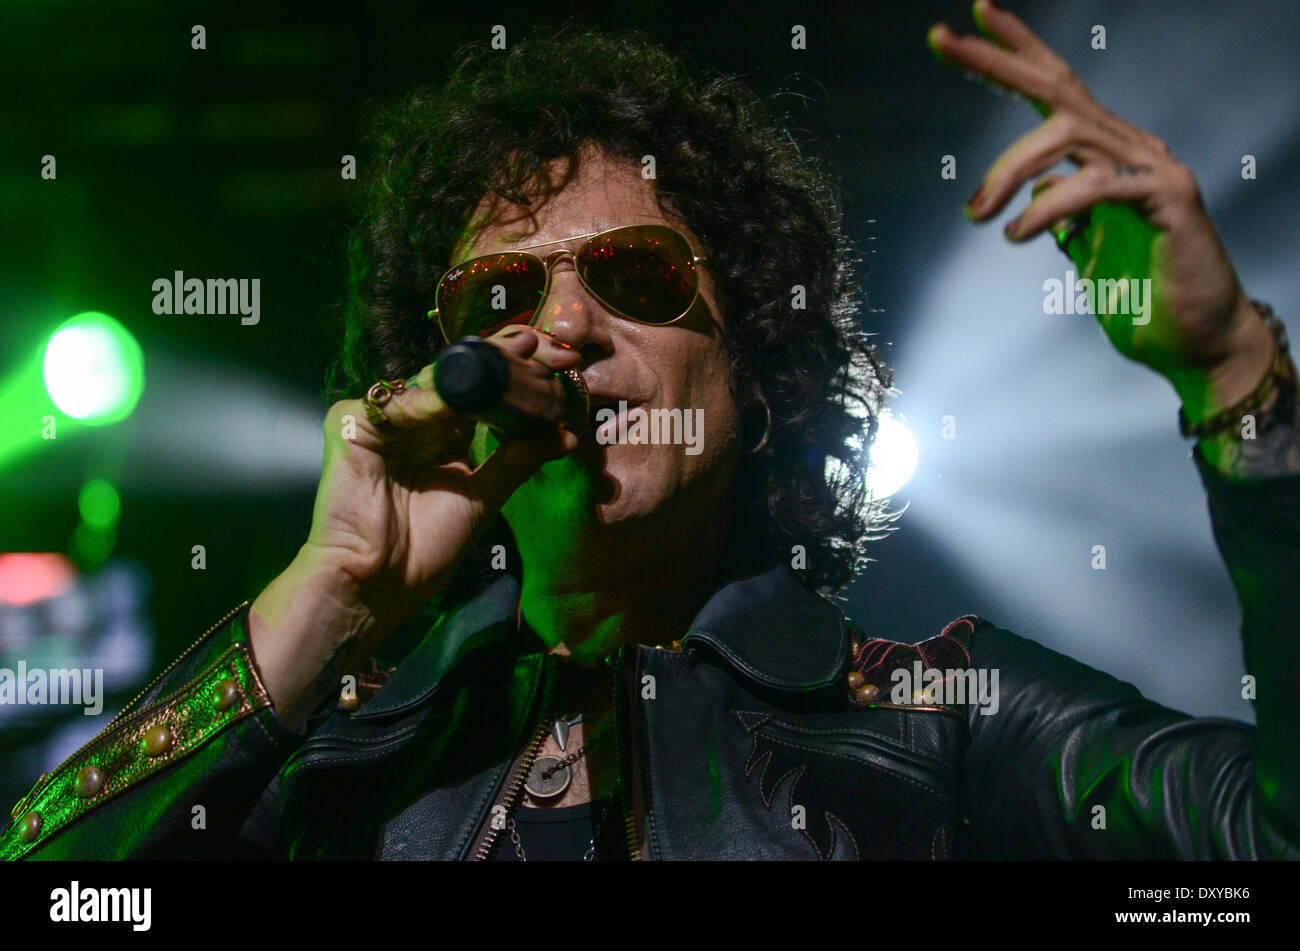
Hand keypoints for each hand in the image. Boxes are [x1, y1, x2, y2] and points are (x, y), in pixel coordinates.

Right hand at [250, 326, 579, 725]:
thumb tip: (566, 436)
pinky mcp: (349, 425)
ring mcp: (383, 421)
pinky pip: (395, 407)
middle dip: (504, 359)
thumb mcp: (483, 500)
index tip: (563, 364)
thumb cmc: (424, 550)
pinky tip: (459, 394)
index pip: (484, 394)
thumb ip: (517, 463)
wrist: (377, 585)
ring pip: (432, 382)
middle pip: (461, 378)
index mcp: (445, 436)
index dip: (519, 376)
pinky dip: (428, 402)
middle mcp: (416, 421)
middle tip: (546, 345)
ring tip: (519, 353)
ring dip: (475, 368)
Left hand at [928, 0, 1275, 420]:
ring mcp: (1152, 169)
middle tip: (943, 40)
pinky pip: (1094, 186)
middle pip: (1056, 87)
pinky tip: (1017, 233)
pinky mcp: (1168, 200)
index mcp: (1105, 155)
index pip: (1055, 89)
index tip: (964, 27)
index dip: (1015, 51)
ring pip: (1066, 133)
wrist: (1197, 342)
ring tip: (977, 214)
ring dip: (1007, 169)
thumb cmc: (1144, 299)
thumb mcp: (1089, 250)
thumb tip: (1036, 189)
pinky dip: (1046, 209)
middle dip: (996, 61)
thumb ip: (1065, 214)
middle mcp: (1130, 148)